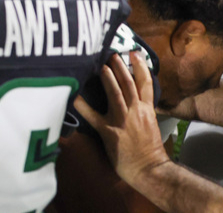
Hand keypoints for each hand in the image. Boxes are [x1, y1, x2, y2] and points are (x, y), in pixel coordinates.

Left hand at [74, 52, 170, 185]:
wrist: (149, 169)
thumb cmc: (149, 148)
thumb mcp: (150, 123)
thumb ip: (142, 108)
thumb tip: (133, 96)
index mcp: (147, 109)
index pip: (146, 83)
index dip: (140, 66)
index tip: (134, 52)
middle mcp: (136, 111)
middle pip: (129, 83)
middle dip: (121, 67)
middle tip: (112, 53)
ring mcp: (122, 120)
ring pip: (116, 93)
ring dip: (109, 78)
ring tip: (102, 65)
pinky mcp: (109, 131)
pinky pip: (92, 115)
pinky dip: (82, 105)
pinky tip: (72, 96)